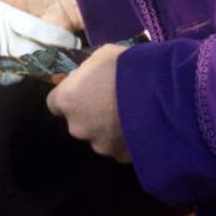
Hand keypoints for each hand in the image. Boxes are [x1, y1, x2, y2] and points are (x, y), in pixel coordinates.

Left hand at [45, 44, 130, 161]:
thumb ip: (87, 72)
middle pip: (77, 122)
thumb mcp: (100, 56)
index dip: (69, 96)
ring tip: (130, 114)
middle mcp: (77, 127)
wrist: (161, 95)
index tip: (84, 90)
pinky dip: (126, 140)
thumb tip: (85, 79)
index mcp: (67, 100)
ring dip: (108, 128)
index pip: (55, 103)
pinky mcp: (121, 158)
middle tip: (111, 100)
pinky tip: (141, 127)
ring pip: (99, 137)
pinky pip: (119, 147)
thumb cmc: (125, 68)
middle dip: (90, 113)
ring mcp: (99, 146)